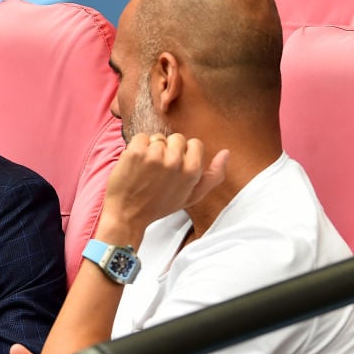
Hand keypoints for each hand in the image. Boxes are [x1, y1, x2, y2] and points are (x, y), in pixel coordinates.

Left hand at [100, 132, 228, 235]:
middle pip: (176, 138)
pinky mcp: (136, 152)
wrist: (127, 216)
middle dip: (167, 150)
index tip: (173, 168)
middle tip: (157, 171)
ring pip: (157, 138)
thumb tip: (226, 152)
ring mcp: (154, 156)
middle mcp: (175, 162)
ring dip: (150, 150)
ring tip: (144, 170)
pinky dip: (135, 148)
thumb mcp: (191, 196)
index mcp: (192, 171)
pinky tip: (134, 165)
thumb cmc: (159, 206)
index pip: (195, 143)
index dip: (184, 154)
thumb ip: (212, 176)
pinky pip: (141, 137)